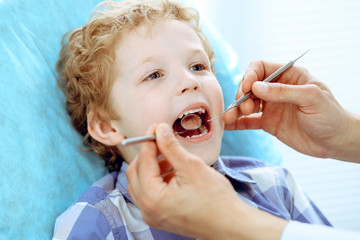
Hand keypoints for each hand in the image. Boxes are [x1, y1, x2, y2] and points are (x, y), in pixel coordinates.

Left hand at [126, 123, 286, 239]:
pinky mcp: (161, 217)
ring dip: (152, 167)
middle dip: (147, 154)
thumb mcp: (192, 166)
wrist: (231, 225)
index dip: (149, 141)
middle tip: (161, 140)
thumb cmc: (215, 200)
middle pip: (135, 173)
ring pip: (141, 184)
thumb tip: (160, 130)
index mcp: (152, 198)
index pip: (143, 162)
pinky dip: (157, 180)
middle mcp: (147, 210)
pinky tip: (174, 171)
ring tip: (171, 157)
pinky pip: (150, 194)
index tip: (157, 128)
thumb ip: (171, 147)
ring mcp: (153, 216)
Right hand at [224, 60, 359, 160]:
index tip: (247, 89)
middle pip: (250, 85)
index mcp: (288, 76)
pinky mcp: (268, 123)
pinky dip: (237, 122)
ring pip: (246, 103)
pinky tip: (228, 125)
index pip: (260, 67)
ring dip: (236, 109)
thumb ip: (283, 91)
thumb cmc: (330, 115)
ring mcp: (271, 106)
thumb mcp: (310, 98)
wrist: (335, 141)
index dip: (250, 76)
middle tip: (247, 108)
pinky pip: (248, 121)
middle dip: (242, 95)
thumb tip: (256, 87)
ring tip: (229, 118)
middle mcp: (277, 89)